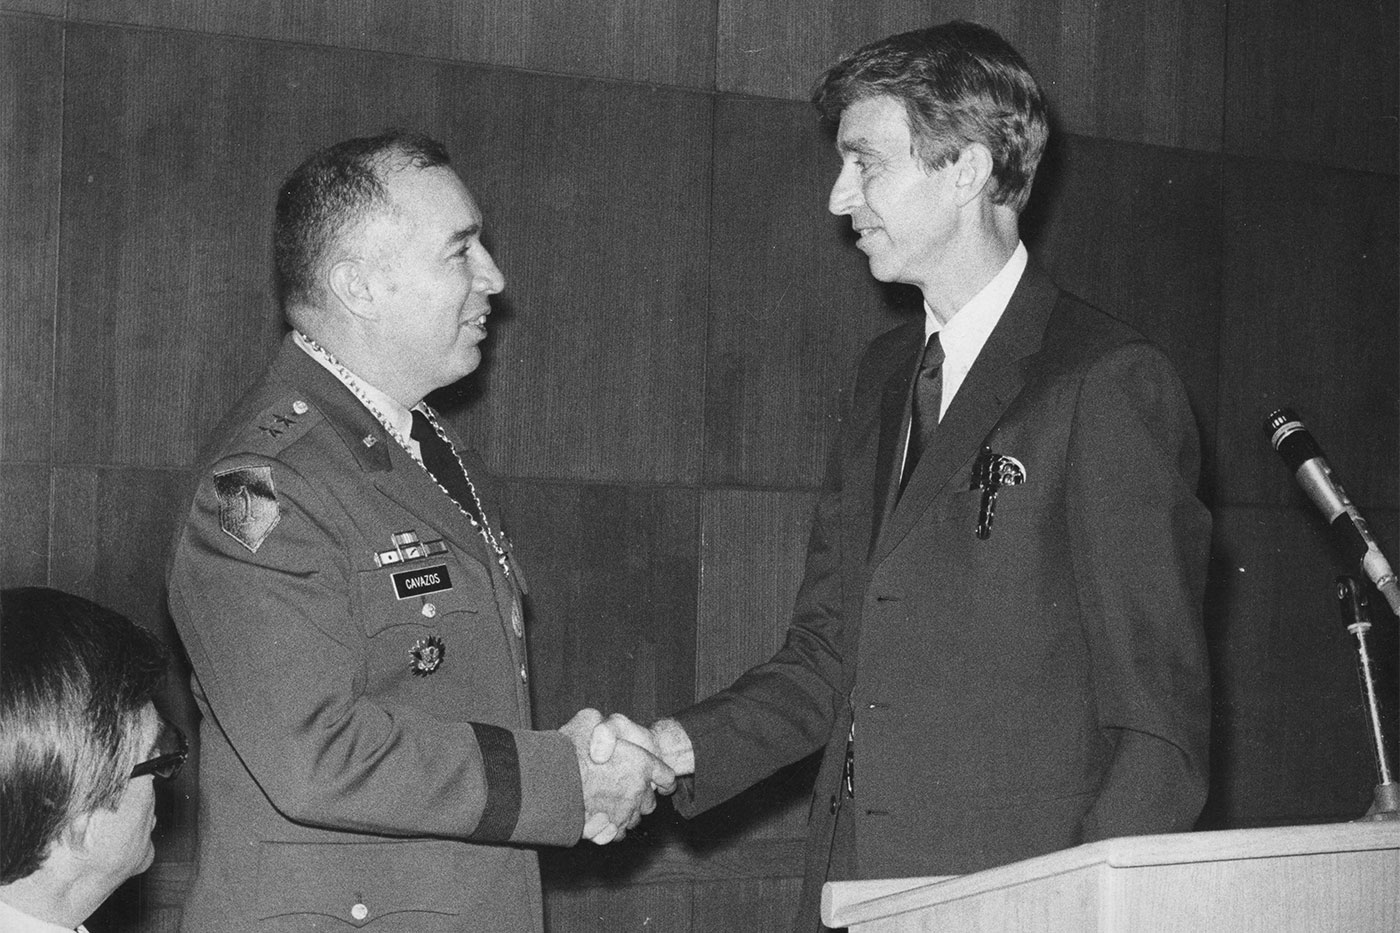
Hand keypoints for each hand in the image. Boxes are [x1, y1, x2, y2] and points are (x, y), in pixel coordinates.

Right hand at [561, 709, 674, 843]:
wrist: (549, 780)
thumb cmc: (570, 748)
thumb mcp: (588, 719)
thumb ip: (604, 726)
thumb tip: (604, 734)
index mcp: (642, 764)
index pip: (666, 777)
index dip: (661, 777)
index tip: (656, 778)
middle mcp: (637, 791)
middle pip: (650, 802)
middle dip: (641, 797)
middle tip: (625, 789)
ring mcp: (624, 813)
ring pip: (634, 819)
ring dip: (626, 813)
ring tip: (611, 804)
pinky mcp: (608, 830)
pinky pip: (618, 833)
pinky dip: (613, 829)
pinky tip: (602, 820)